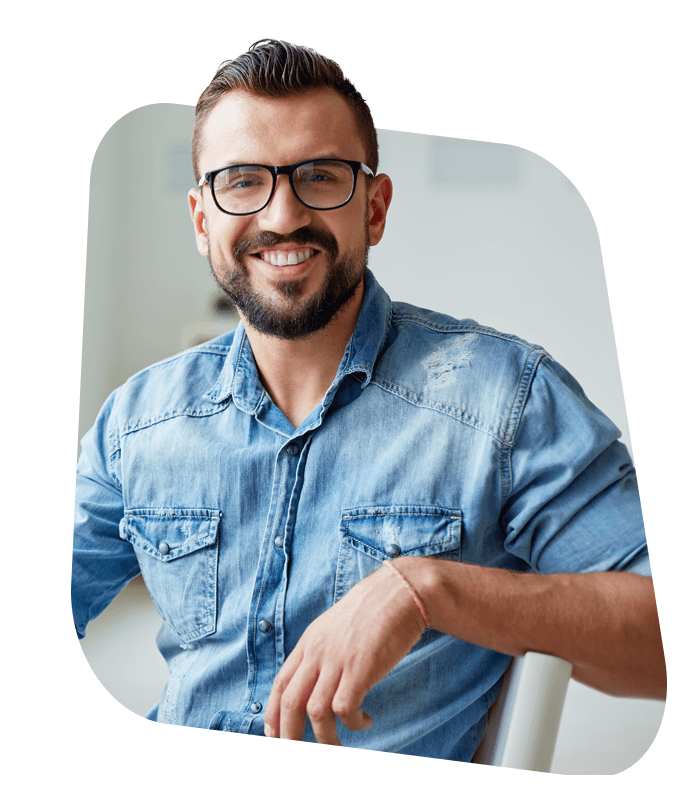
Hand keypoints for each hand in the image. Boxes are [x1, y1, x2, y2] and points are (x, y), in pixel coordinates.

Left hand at [263, 559, 427, 744]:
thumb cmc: (373, 611)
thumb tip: (317, 680)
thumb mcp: (336, 627)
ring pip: (315, 712)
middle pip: (290, 702)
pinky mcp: (360, 668)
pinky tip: (364, 721)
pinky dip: (352, 724)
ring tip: (338, 746)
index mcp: (309, 642)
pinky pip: (345, 709)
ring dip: (325, 738)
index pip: (280, 683)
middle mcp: (318, 652)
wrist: (399, 593)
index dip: (273, 714)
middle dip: (289, 735)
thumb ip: (323, 650)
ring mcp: (338, 660)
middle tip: (298, 752)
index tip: (274, 736)